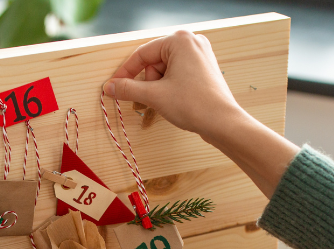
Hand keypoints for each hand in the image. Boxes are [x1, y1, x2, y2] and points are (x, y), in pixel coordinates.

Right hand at [103, 31, 298, 197]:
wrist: (223, 123)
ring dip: (158, 88)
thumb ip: (128, 89)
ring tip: (165, 103)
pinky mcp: (204, 69)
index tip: (114, 86)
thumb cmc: (194, 105)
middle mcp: (192, 42)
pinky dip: (170, 88)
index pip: (142, 53)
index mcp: (179, 40)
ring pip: (166, 69)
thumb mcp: (154, 96)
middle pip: (155, 61)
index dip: (126, 72)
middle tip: (148, 101)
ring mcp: (200, 55)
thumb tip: (109, 87)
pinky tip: (174, 102)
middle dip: (148, 83)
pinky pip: (178, 74)